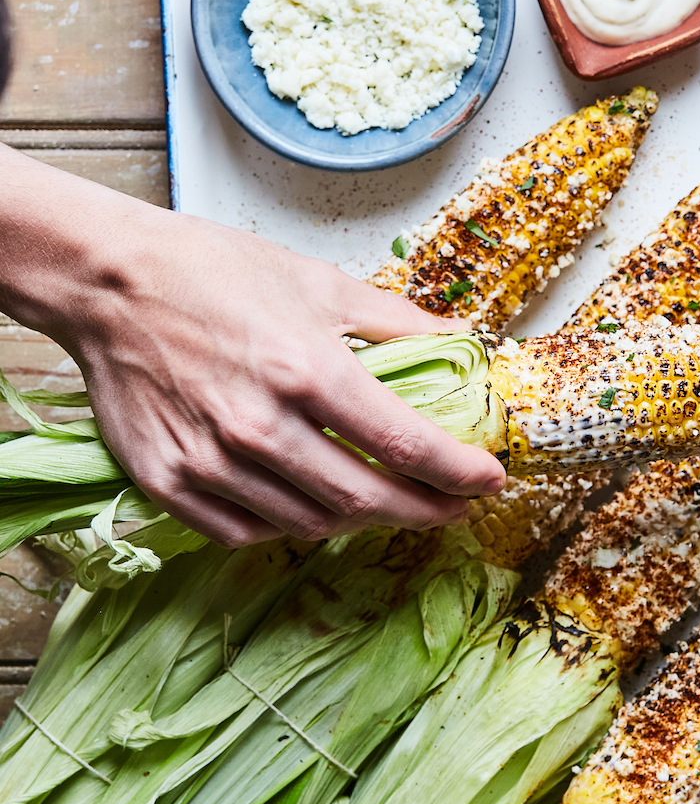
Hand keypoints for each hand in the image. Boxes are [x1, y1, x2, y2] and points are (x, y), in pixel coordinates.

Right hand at [0, 147, 505, 546]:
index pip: (406, 445)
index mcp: (307, 369)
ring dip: (360, 519)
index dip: (459, 472)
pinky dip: (288, 526)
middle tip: (453, 507)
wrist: (107, 280)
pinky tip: (310, 505)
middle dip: (425, 511)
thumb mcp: (317, 281)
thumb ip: (396, 321)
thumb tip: (463, 340)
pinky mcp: (168, 483)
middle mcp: (261, 425)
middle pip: (367, 500)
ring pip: (310, 524)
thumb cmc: (210, 271)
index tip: (489, 481)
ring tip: (385, 500)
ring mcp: (211, 461)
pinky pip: (247, 532)